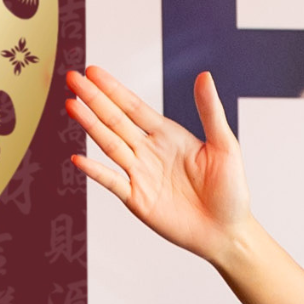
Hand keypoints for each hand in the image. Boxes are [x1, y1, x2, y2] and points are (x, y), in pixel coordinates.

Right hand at [67, 65, 249, 264]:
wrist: (228, 232)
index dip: (114, 89)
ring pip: (110, 145)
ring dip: (90, 126)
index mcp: (169, 136)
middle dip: (94, 99)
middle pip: (116, 121)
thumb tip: (204, 76)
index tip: (93, 71)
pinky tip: (78, 158)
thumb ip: (210, 111)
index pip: (135, 107)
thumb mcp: (225, 146)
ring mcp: (141, 175)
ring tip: (72, 105)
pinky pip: (112, 182)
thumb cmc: (231, 192)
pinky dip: (95, 171)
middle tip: (73, 78)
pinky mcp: (138, 199)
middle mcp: (150, 152)